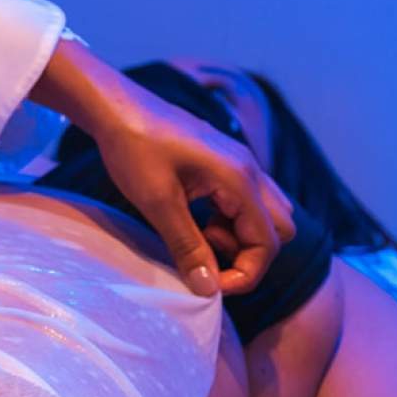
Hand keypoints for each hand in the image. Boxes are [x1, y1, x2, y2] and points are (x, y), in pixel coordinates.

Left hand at [32, 40, 294, 295]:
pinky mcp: (223, 162)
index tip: (210, 284)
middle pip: (279, 228)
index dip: (246, 273)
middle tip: (206, 256)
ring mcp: (239, 163)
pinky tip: (194, 219)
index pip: (269, 242)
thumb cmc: (134, 149)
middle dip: (249, 254)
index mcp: (240, 179)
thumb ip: (187, 246)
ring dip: (239, 236)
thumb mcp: (158, 203)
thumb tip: (208, 289)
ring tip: (197, 236)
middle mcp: (249, 170)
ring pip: (264, 214)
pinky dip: (229, 219)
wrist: (116, 107)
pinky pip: (245, 200)